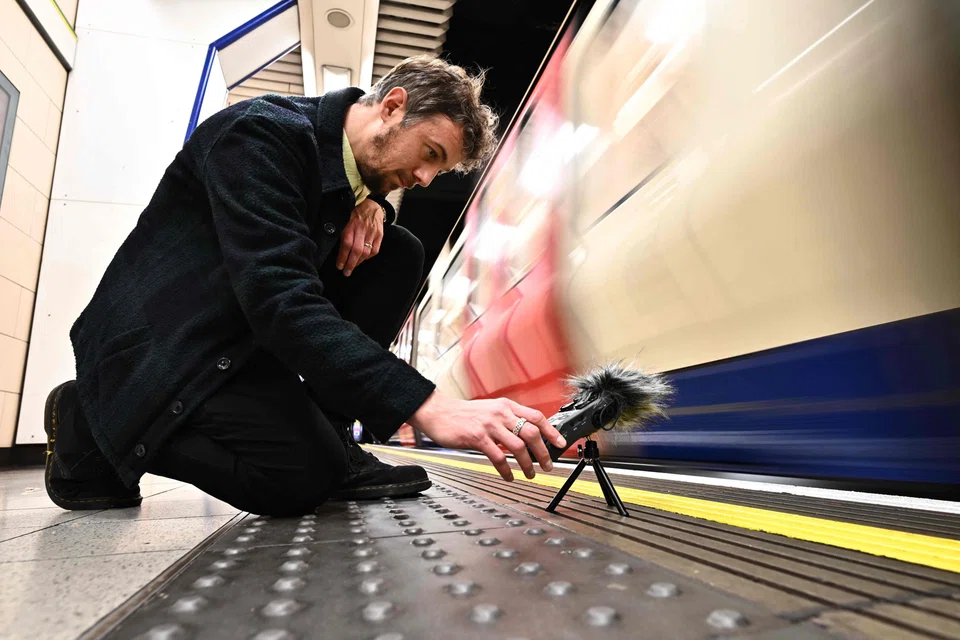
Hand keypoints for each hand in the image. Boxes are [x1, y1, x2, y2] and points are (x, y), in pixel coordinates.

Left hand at [337, 198, 385, 275]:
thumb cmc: (356, 213)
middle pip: (357, 250)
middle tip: (346, 272)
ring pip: (366, 252)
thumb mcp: (346, 220)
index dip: (342, 257)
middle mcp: (362, 229)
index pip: (346, 244)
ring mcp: (372, 232)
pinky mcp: (380, 235)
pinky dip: (368, 257)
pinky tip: (362, 260)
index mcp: (351, 225)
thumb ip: (343, 233)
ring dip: (359, 262)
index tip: (339, 266)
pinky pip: (375, 250)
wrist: (373, 205)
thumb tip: (337, 249)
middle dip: (350, 264)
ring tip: (353, 267)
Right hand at [408, 391, 565, 481]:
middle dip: (543, 452)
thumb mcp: (490, 410)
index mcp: (506, 406)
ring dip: (528, 464)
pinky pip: (498, 457)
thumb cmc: (464, 414)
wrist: (439, 412)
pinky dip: (507, 470)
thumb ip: (508, 418)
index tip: (560, 444)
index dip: (551, 431)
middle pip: (531, 433)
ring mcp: (489, 425)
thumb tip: (527, 434)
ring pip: (518, 447)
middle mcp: (501, 413)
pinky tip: (509, 476)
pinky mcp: (477, 438)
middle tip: (547, 465)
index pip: (536, 416)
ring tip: (530, 474)